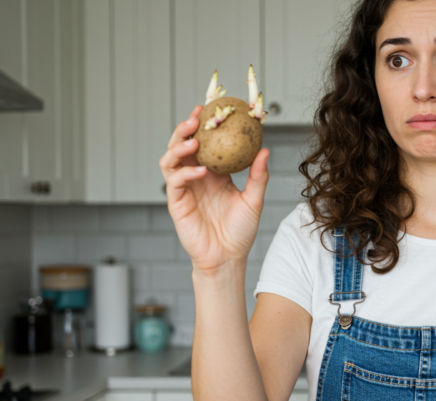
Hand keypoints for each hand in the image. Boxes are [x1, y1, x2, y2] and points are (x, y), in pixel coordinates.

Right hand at [159, 105, 269, 273]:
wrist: (228, 257)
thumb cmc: (240, 231)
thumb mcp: (254, 200)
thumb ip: (258, 176)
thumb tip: (265, 150)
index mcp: (213, 172)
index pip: (204, 143)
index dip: (203, 125)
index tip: (210, 108)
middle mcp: (195, 177)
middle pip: (182, 146)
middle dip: (184, 129)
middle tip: (195, 117)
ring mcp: (183, 189)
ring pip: (171, 160)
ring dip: (178, 147)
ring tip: (193, 140)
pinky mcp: (176, 203)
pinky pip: (175, 182)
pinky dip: (185, 174)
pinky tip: (200, 171)